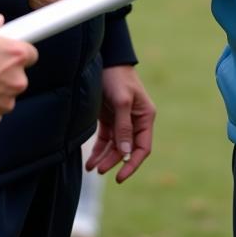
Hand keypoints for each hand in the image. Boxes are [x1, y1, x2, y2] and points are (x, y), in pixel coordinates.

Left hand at [86, 65, 155, 182]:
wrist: (105, 59)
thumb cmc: (117, 77)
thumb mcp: (122, 101)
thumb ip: (124, 127)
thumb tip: (126, 152)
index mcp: (145, 117)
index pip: (142, 147)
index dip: (132, 163)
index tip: (120, 176)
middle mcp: (135, 121)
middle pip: (127, 149)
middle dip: (114, 161)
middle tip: (99, 171)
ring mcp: (122, 120)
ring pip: (115, 147)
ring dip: (105, 158)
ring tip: (92, 168)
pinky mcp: (109, 118)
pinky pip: (106, 139)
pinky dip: (99, 150)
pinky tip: (90, 160)